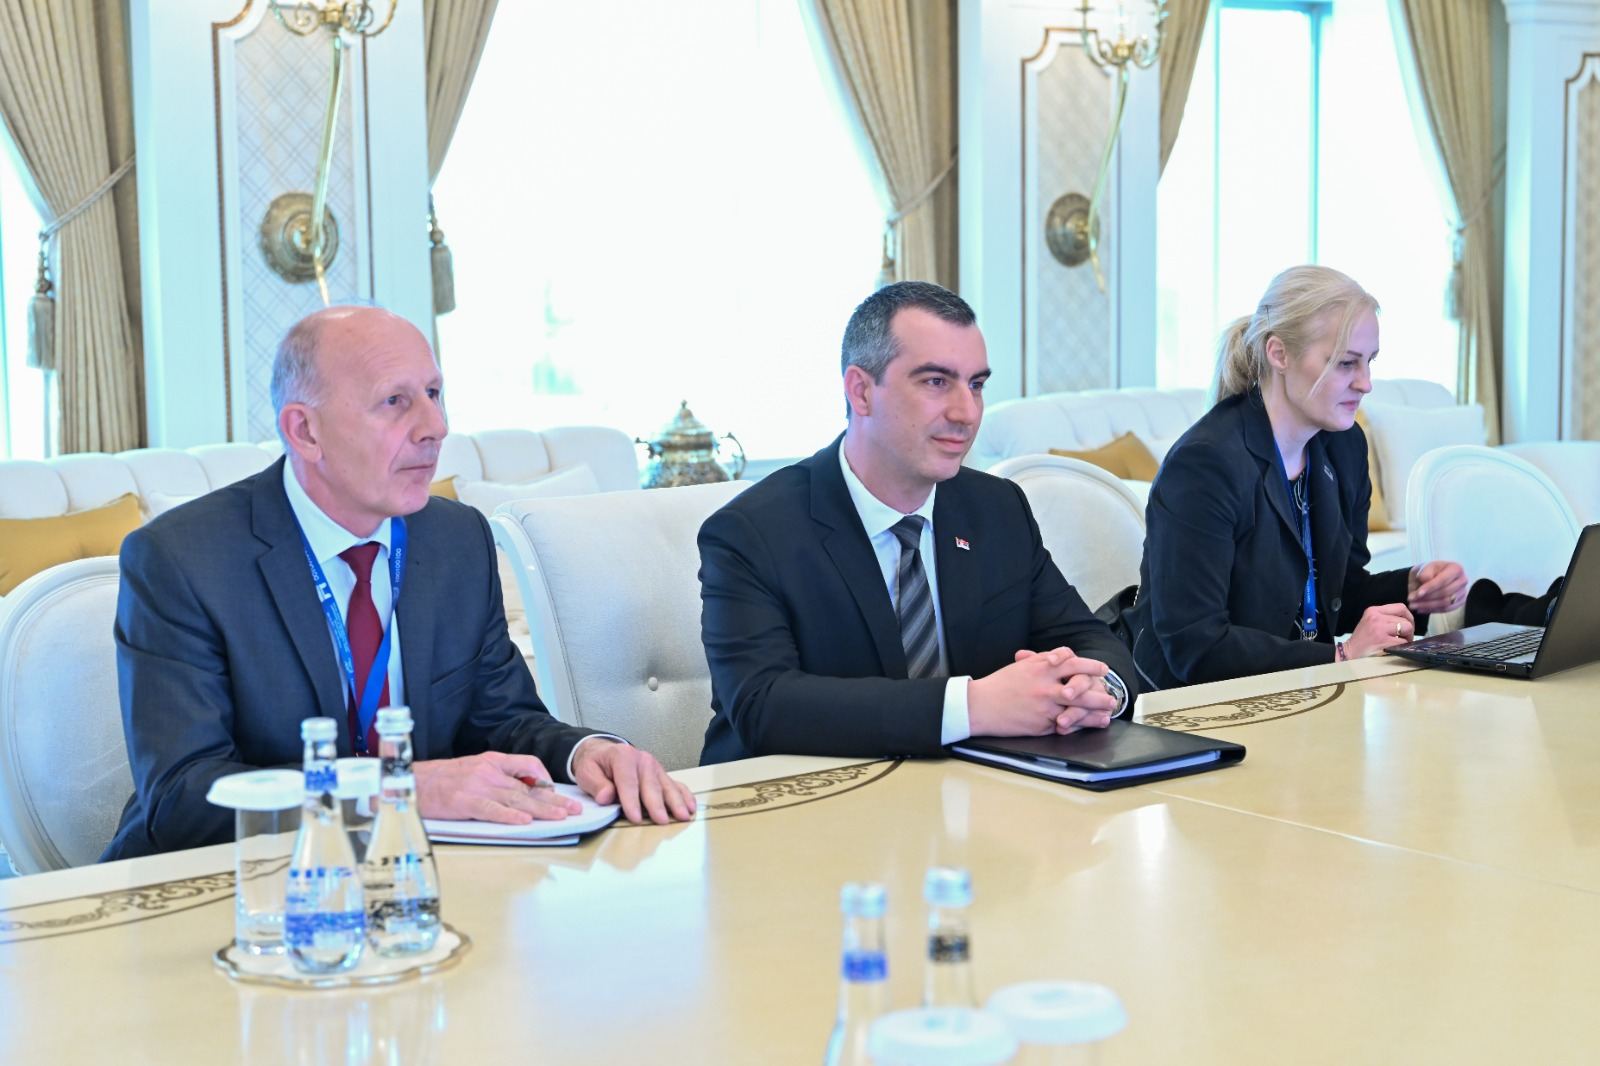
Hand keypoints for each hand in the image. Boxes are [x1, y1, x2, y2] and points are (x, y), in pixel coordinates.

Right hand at [414, 752, 582, 823]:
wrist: (409, 782)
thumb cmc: (439, 780)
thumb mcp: (472, 770)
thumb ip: (495, 778)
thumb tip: (521, 793)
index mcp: (491, 761)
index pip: (527, 764)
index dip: (545, 779)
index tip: (557, 792)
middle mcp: (488, 772)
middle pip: (528, 787)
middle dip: (554, 799)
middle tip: (573, 809)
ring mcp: (477, 787)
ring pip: (517, 799)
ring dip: (541, 810)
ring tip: (560, 817)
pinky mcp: (465, 802)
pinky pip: (492, 810)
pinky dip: (509, 816)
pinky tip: (524, 821)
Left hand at [571, 739, 696, 824]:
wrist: (603, 753)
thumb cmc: (595, 764)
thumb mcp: (586, 771)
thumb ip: (596, 784)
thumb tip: (606, 796)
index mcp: (623, 757)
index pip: (628, 782)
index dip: (631, 801)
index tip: (635, 818)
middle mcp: (643, 760)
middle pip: (651, 785)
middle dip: (657, 804)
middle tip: (662, 821)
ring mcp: (655, 767)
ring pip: (667, 786)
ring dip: (676, 802)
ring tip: (683, 816)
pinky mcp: (662, 775)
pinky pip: (676, 784)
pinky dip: (685, 796)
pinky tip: (691, 807)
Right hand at [968, 648, 1117, 737]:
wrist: (980, 706)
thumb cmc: (998, 685)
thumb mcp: (1021, 666)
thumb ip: (1042, 660)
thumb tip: (1060, 656)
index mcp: (1040, 667)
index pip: (1072, 662)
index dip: (1090, 665)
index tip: (1101, 668)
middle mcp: (1045, 685)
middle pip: (1080, 685)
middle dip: (1099, 689)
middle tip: (1112, 693)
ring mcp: (1045, 706)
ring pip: (1078, 707)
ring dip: (1096, 709)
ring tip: (1108, 711)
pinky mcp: (1042, 724)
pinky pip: (1067, 724)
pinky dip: (1081, 724)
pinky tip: (1091, 724)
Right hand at [1344, 603, 1416, 659]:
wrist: (1349, 655)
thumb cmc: (1362, 641)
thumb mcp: (1370, 622)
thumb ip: (1385, 618)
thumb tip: (1407, 620)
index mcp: (1373, 611)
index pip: (1400, 607)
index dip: (1408, 617)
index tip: (1407, 625)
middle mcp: (1376, 617)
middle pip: (1405, 619)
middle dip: (1409, 630)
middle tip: (1404, 638)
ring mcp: (1380, 629)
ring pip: (1407, 628)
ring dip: (1407, 638)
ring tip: (1399, 643)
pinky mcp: (1384, 641)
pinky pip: (1404, 642)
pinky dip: (1403, 647)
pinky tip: (1395, 649)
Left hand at [1408, 560, 1468, 613]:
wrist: (1433, 577)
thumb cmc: (1428, 571)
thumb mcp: (1424, 568)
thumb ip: (1425, 573)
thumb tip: (1426, 581)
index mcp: (1456, 568)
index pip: (1443, 580)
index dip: (1430, 587)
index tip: (1417, 593)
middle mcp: (1463, 580)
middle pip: (1445, 593)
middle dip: (1427, 598)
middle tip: (1411, 600)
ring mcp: (1463, 593)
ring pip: (1446, 603)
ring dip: (1428, 605)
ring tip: (1413, 606)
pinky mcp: (1460, 602)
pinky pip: (1447, 609)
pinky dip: (1432, 610)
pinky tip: (1420, 609)